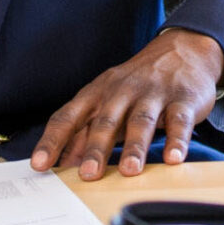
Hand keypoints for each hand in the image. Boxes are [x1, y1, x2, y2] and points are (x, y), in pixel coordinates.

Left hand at [30, 28, 223, 179]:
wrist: (183, 50)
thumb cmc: (137, 84)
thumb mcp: (107, 101)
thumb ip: (84, 131)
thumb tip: (62, 162)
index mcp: (97, 93)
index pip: (68, 116)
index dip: (53, 140)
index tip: (40, 164)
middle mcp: (122, 91)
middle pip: (106, 121)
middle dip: (96, 148)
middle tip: (88, 174)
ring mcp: (153, 94)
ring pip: (141, 121)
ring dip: (135, 147)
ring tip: (130, 170)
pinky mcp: (183, 100)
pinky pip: (179, 121)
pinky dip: (177, 140)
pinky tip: (174, 158)